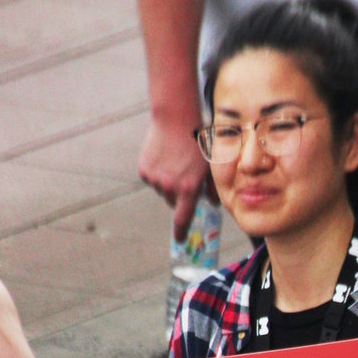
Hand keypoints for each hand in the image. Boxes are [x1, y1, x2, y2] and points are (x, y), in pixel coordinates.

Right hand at [138, 114, 216, 240]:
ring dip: (168, 182)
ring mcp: (155, 179)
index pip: (182, 219)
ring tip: (175, 160)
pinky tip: (164, 156)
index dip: (181, 232)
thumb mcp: (211, 166)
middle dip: (179, 194)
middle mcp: (169, 187)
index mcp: (188, 189)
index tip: (180, 240)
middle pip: (173, 202)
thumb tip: (214, 204)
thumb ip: (213, 188)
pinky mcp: (144, 170)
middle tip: (185, 174)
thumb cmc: (198, 141)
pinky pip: (152, 179)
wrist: (176, 117)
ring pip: (162, 190)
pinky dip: (157, 172)